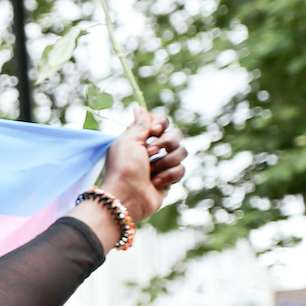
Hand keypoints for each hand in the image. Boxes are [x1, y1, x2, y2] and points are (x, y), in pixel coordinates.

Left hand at [100, 107, 187, 224]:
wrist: (127, 197)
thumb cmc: (124, 168)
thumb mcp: (128, 141)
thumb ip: (139, 125)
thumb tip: (139, 108)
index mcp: (139, 138)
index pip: (160, 121)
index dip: (161, 124)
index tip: (153, 131)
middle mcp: (152, 149)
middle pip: (176, 135)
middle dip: (166, 143)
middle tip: (149, 152)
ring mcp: (161, 164)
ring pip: (182, 152)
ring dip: (166, 161)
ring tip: (151, 171)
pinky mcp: (169, 178)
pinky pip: (181, 169)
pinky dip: (168, 176)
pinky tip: (155, 183)